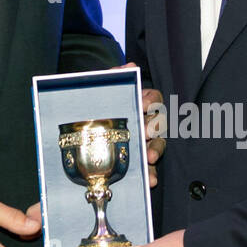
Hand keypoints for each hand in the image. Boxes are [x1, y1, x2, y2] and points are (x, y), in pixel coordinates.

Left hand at [108, 64, 165, 187]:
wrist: (86, 132)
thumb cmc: (100, 108)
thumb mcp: (103, 92)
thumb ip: (114, 77)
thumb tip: (131, 67)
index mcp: (141, 104)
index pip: (154, 99)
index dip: (151, 101)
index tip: (143, 105)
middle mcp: (148, 122)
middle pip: (159, 123)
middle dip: (155, 128)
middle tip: (147, 133)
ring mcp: (146, 143)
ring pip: (158, 145)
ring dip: (156, 151)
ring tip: (150, 158)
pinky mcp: (141, 161)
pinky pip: (150, 168)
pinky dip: (151, 174)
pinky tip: (150, 180)